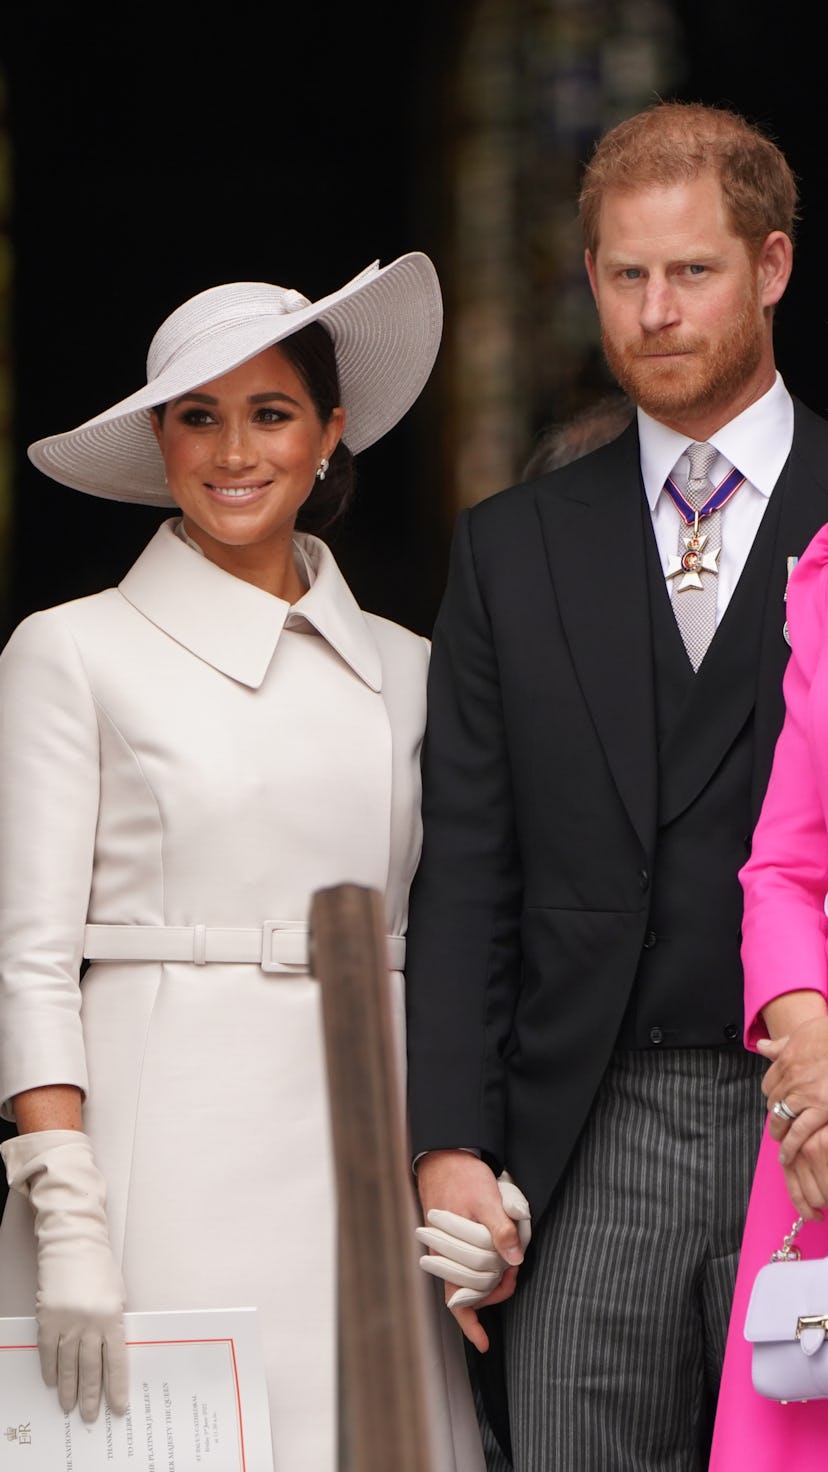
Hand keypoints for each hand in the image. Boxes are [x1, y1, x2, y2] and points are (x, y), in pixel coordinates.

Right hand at [1, 1130, 128, 1420]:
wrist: (73, 1242)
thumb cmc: (101, 1266)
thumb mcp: (118, 1294)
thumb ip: (115, 1323)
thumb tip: (112, 1354)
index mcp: (112, 1318)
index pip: (116, 1362)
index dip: (116, 1388)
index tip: (118, 1408)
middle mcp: (90, 1324)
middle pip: (91, 1369)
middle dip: (92, 1396)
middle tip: (91, 1417)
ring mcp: (66, 1323)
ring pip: (68, 1366)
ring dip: (70, 1390)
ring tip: (70, 1408)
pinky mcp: (47, 1319)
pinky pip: (47, 1353)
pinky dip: (50, 1370)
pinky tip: (53, 1383)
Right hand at [415, 1151, 529, 1350]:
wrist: (447, 1157)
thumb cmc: (463, 1178)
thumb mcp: (487, 1200)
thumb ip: (500, 1229)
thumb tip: (514, 1261)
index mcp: (449, 1252)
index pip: (458, 1300)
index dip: (471, 1324)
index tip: (483, 1344)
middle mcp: (447, 1256)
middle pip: (472, 1290)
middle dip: (496, 1290)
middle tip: (515, 1273)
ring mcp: (451, 1249)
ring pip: (473, 1278)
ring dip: (494, 1278)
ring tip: (512, 1261)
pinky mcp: (457, 1240)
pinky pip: (471, 1263)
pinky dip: (486, 1268)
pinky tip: (501, 1263)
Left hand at [759, 1017, 827, 1156]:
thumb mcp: (804, 1033)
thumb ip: (782, 1044)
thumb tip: (762, 1046)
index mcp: (787, 1060)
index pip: (769, 1083)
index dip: (772, 1094)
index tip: (777, 1101)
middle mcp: (792, 1079)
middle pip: (773, 1102)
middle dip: (776, 1113)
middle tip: (780, 1122)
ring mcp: (805, 1096)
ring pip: (781, 1118)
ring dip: (778, 1131)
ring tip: (780, 1141)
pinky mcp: (822, 1109)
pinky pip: (799, 1132)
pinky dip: (791, 1145)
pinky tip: (787, 1155)